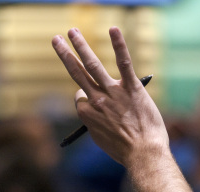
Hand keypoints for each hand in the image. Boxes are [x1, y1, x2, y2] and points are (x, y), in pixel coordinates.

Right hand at [52, 27, 168, 166]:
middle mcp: (96, 100)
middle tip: (56, 39)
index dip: (85, 96)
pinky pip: (123, 63)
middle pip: (76, 73)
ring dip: (80, 46)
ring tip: (72, 32)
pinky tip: (113, 29)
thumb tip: (95, 112)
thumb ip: (95, 122)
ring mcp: (113, 92)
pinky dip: (118, 45)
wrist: (143, 153)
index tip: (94, 100)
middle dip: (65, 54)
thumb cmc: (124, 150)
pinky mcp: (132, 87)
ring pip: (92, 65)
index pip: (79, 95)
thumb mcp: (101, 139)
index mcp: (86, 113)